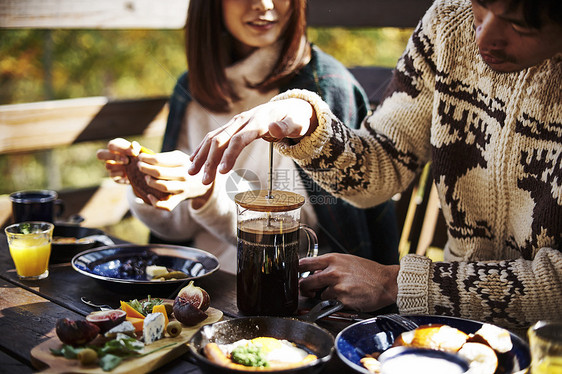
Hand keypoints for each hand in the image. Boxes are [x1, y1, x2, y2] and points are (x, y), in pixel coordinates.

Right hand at [96, 137, 135, 183]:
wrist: (141, 167)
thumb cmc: (137, 155)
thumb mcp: (138, 150)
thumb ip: (135, 147)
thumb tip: (133, 145)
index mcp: (115, 147)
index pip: (111, 145)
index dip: (121, 149)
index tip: (134, 153)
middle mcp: (109, 156)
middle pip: (100, 154)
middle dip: (113, 157)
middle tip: (127, 160)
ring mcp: (110, 167)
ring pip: (108, 166)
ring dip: (120, 167)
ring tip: (131, 167)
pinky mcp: (114, 177)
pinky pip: (115, 178)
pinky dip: (124, 177)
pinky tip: (131, 175)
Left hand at [97, 138, 210, 210]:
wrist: (205, 181)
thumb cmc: (186, 166)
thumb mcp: (179, 157)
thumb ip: (164, 156)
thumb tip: (143, 155)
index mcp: (182, 161)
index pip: (159, 159)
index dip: (146, 159)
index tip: (140, 157)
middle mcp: (183, 175)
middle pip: (158, 172)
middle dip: (145, 168)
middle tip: (139, 166)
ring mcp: (183, 188)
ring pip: (162, 187)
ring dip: (150, 182)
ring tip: (146, 178)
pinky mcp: (180, 199)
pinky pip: (167, 205)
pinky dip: (156, 202)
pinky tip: (149, 195)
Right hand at [188, 98, 316, 184]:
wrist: (290, 107)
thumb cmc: (296, 119)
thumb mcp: (297, 123)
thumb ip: (286, 127)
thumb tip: (273, 128)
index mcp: (258, 121)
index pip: (238, 139)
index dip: (229, 155)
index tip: (222, 172)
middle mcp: (243, 120)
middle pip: (221, 140)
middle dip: (210, 161)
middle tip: (204, 182)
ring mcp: (236, 122)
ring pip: (213, 137)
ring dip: (201, 155)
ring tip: (192, 173)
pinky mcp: (233, 125)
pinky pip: (214, 136)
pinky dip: (202, 148)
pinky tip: (193, 160)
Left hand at [298, 253, 399, 311]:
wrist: (387, 282)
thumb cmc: (367, 271)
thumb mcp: (346, 260)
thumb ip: (329, 265)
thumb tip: (312, 271)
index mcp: (332, 259)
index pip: (304, 263)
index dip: (296, 271)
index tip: (294, 275)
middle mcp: (332, 271)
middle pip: (305, 283)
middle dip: (305, 289)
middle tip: (310, 291)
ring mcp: (337, 286)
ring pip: (319, 295)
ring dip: (324, 296)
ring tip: (339, 292)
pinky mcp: (342, 300)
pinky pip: (331, 304)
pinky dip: (335, 303)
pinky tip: (346, 298)